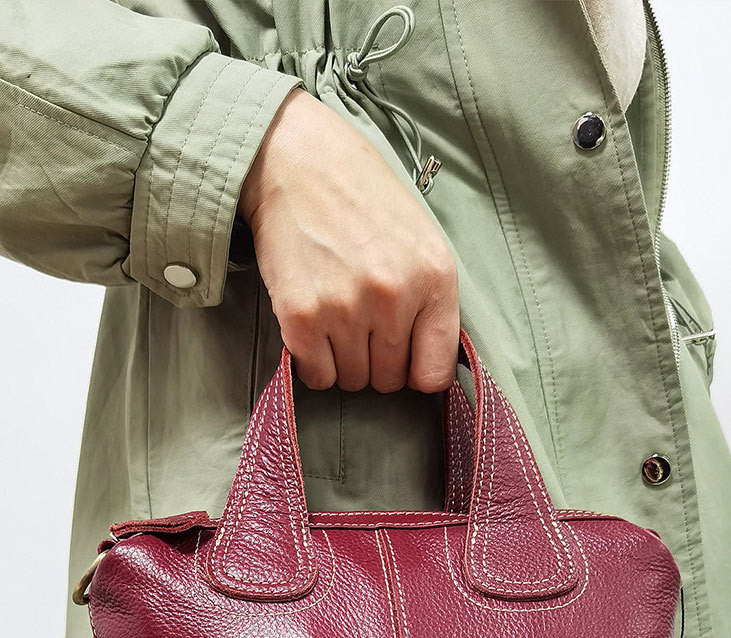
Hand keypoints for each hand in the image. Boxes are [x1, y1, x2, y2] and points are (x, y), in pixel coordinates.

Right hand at [238, 88, 458, 392]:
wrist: (295, 162)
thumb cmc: (360, 199)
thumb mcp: (421, 240)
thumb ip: (431, 302)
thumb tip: (427, 367)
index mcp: (433, 277)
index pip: (435, 372)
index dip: (417, 372)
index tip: (404, 361)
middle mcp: (394, 297)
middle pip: (389, 379)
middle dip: (376, 361)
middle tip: (361, 324)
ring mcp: (346, 309)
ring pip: (351, 381)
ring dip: (343, 361)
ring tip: (335, 316)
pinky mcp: (301, 318)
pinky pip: (316, 376)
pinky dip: (313, 362)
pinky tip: (313, 327)